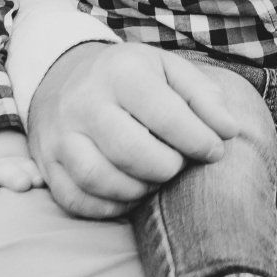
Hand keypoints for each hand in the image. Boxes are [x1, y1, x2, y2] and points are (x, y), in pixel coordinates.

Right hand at [26, 41, 240, 218]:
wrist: (65, 74)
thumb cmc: (130, 76)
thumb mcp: (168, 69)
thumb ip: (204, 97)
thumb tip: (229, 131)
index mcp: (122, 72)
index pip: (166, 116)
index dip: (199, 141)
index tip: (214, 150)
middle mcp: (85, 102)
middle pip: (131, 152)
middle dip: (168, 167)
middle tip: (179, 164)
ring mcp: (60, 135)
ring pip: (99, 179)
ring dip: (138, 189)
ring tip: (155, 177)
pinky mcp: (47, 163)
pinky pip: (76, 200)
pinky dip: (108, 207)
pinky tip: (129, 193)